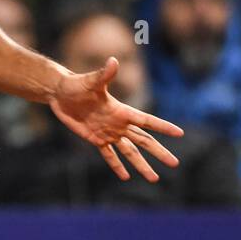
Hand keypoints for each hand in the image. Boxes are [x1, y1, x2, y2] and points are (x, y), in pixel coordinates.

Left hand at [49, 57, 183, 181]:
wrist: (60, 93)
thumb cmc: (76, 84)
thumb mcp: (91, 81)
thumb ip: (104, 74)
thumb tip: (113, 61)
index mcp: (122, 111)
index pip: (146, 121)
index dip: (163, 127)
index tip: (180, 133)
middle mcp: (119, 124)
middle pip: (144, 140)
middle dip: (159, 152)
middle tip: (174, 163)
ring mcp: (108, 132)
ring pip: (130, 152)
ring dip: (142, 165)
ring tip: (154, 179)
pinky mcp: (96, 139)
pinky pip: (109, 155)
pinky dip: (117, 166)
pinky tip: (125, 176)